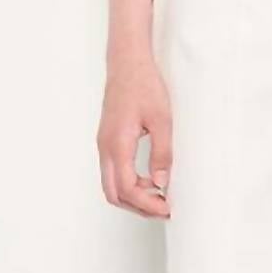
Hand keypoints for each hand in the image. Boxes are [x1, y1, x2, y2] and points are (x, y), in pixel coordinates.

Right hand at [97, 53, 171, 218]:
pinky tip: (150, 180)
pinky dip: (130, 184)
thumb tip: (162, 182)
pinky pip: (113, 173)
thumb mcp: (162, 119)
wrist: (127, 63)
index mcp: (117, 145)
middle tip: (163, 209)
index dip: (147, 204)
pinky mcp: (108, 141)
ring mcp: (104, 145)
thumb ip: (162, 153)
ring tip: (160, 196)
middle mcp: (105, 148)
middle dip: (138, 207)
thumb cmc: (144, 85)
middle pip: (114, 194)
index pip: (127, 189)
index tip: (167, 208)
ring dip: (134, 197)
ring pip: (112, 185)